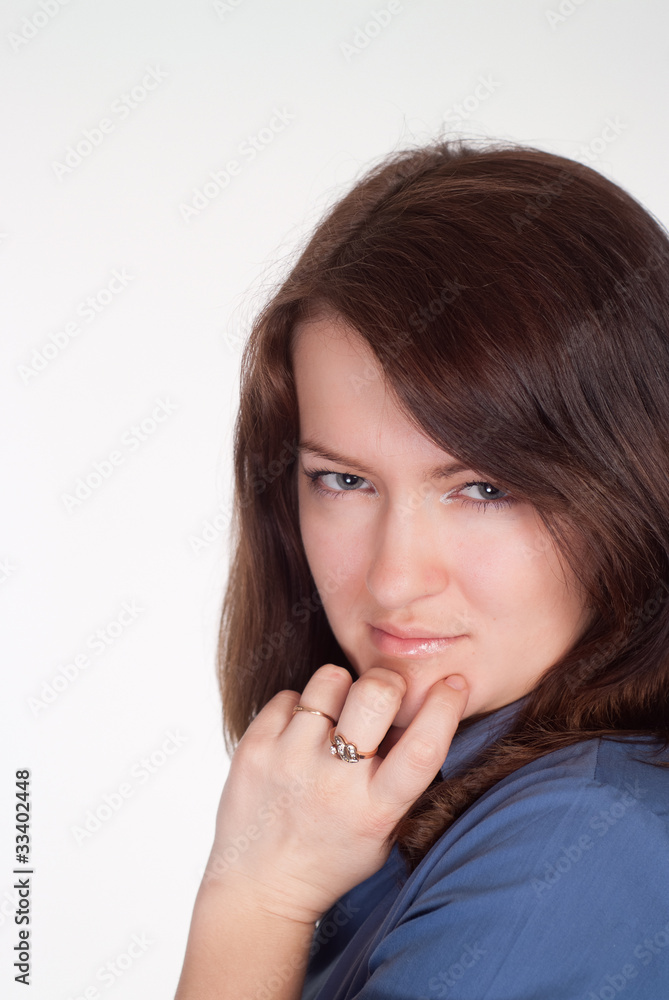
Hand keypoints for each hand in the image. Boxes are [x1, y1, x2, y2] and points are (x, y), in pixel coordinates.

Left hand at [202, 664, 468, 925]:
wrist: (260, 886)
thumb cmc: (334, 853)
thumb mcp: (385, 829)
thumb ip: (404, 777)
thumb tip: (421, 704)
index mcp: (376, 809)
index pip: (424, 748)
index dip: (445, 707)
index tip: (453, 683)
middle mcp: (334, 784)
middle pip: (376, 694)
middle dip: (387, 682)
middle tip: (383, 693)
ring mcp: (290, 762)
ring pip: (330, 680)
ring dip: (339, 691)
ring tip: (334, 718)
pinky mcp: (255, 748)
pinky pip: (290, 695)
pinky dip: (300, 708)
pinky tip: (298, 737)